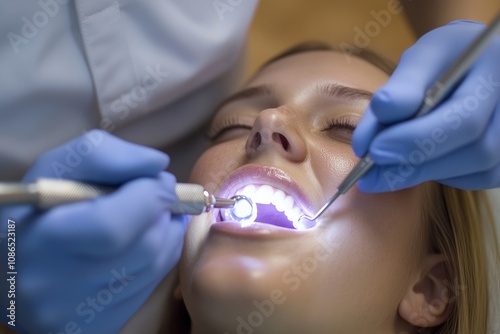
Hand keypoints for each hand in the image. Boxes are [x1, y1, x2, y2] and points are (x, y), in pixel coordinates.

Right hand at [0, 130, 187, 332]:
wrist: (12, 270)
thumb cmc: (34, 211)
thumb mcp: (55, 169)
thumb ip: (104, 156)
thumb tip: (158, 164)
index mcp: (44, 240)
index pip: (113, 225)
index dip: (150, 196)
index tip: (159, 180)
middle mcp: (61, 287)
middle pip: (144, 246)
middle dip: (164, 213)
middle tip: (159, 195)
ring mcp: (81, 314)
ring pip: (155, 265)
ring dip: (166, 231)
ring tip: (150, 214)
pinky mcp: (98, 326)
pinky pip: (151, 284)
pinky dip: (160, 254)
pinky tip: (146, 239)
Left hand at [352, 20, 499, 191]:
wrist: (473, 66)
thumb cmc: (445, 60)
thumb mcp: (422, 57)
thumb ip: (403, 84)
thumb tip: (382, 109)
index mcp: (496, 70)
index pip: (464, 117)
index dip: (415, 138)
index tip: (372, 149)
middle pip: (476, 150)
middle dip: (414, 161)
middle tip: (368, 169)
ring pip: (476, 169)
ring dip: (422, 171)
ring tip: (381, 168)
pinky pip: (473, 178)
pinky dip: (437, 174)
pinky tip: (413, 162)